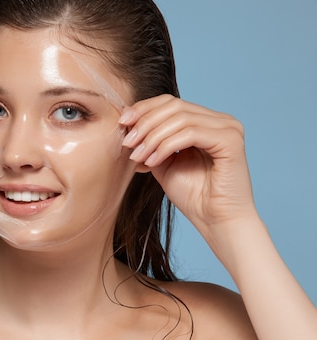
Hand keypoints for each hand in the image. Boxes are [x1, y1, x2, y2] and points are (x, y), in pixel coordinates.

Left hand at [119, 95, 257, 239]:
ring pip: (180, 118)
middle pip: (174, 106)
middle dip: (145, 122)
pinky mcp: (231, 140)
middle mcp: (220, 120)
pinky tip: (153, 161)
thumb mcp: (163, 163)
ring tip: (138, 156)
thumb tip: (126, 126)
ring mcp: (229, 128)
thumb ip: (151, 143)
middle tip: (127, 142)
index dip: (144, 109)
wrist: (216, 222)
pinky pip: (191, 133)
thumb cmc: (193, 196)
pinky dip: (166, 146)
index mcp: (206, 122)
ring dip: (152, 137)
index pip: (171, 103)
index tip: (122, 123)